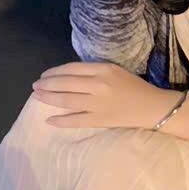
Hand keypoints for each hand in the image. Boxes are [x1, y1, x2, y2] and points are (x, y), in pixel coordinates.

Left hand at [31, 63, 170, 129]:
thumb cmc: (134, 87)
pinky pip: (75, 120)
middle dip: (47, 85)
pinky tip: (49, 120)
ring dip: (49, 99)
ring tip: (37, 98)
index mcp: (103, 69)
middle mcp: (98, 84)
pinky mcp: (100, 119)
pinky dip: (60, 120)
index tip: (44, 76)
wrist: (153, 107)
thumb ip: (93, 71)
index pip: (71, 69)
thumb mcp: (114, 71)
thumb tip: (67, 77)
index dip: (54, 72)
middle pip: (65, 83)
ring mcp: (98, 103)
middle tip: (35, 87)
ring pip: (66, 100)